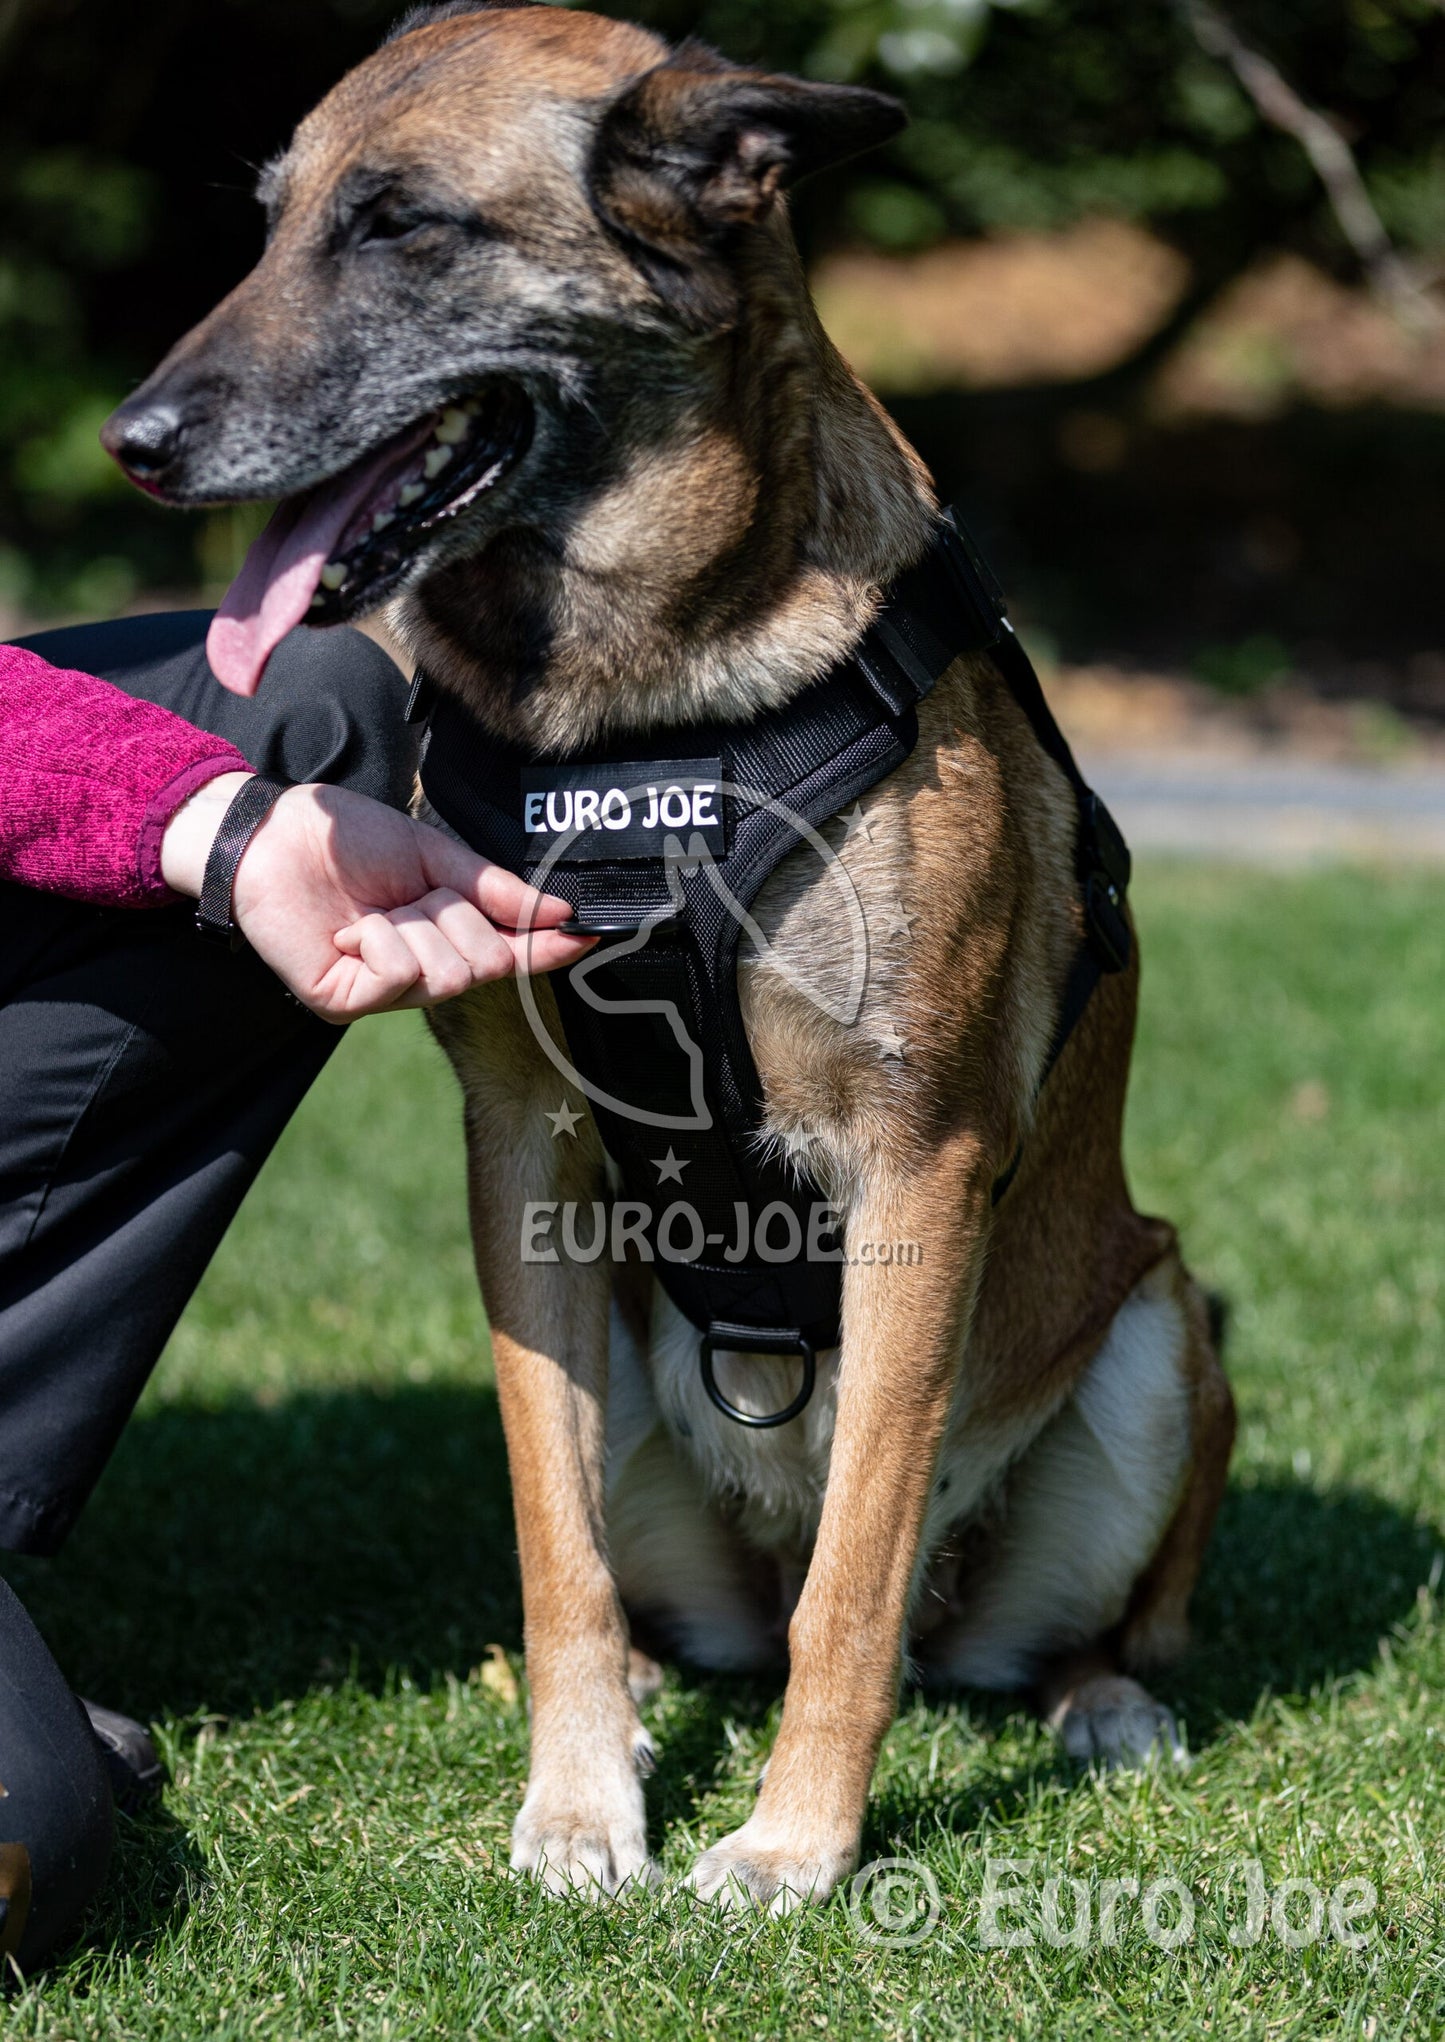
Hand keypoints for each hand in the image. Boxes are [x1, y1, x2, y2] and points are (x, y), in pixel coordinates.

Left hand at [160, 771, 592, 1020]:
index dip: (546, 949)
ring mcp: (382, 994)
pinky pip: (396, 976)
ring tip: (373, 913)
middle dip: (457, 919)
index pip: (507, 952)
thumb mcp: (434, 856)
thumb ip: (494, 889)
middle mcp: (419, 973)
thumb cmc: (348, 842)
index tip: (589, 935)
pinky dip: (379, 940)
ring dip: (414, 927)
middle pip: (483, 966)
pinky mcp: (344, 1003)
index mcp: (443, 936)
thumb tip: (560, 912)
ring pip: (445, 975)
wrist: (272, 836)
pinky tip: (349, 930)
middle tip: (413, 897)